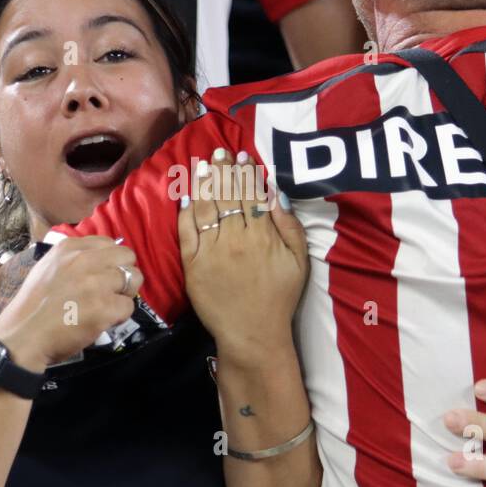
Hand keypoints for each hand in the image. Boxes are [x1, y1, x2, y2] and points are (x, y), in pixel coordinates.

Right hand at [0, 237, 142, 371]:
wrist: (23, 336)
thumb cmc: (32, 307)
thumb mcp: (48, 268)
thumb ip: (74, 260)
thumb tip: (103, 261)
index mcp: (69, 248)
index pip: (110, 243)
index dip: (111, 261)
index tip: (102, 276)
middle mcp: (85, 260)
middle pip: (128, 257)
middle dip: (124, 274)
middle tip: (111, 292)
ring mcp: (96, 283)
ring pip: (134, 280)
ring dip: (123, 295)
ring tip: (106, 307)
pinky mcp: (105, 307)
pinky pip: (129, 306)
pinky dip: (119, 317)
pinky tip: (102, 322)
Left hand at [178, 147, 307, 357]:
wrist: (253, 334)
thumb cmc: (279, 298)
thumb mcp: (299, 262)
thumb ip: (291, 227)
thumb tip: (277, 195)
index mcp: (263, 235)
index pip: (251, 195)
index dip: (245, 173)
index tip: (241, 157)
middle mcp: (236, 238)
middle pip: (227, 195)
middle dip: (223, 170)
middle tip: (219, 152)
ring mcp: (212, 250)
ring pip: (206, 207)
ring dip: (204, 183)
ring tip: (203, 165)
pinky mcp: (193, 264)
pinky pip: (187, 230)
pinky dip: (186, 210)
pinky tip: (187, 195)